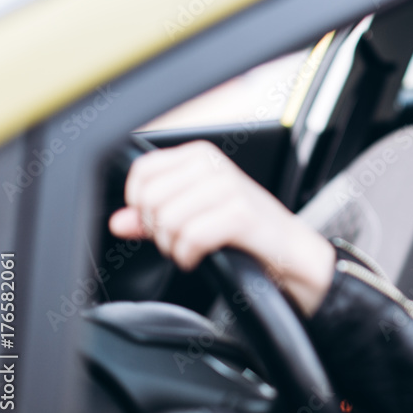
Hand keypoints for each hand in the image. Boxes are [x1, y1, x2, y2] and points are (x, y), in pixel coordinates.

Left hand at [108, 140, 335, 314]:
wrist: (293, 252)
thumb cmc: (248, 232)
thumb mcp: (196, 216)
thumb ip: (154, 217)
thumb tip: (119, 222)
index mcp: (201, 156)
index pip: (142, 172)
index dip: (141, 205)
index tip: (160, 222)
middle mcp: (215, 165)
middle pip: (150, 199)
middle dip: (158, 230)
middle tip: (180, 240)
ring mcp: (229, 187)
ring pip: (167, 220)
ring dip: (173, 246)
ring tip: (192, 249)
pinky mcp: (241, 214)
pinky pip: (190, 237)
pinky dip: (188, 256)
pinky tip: (200, 257)